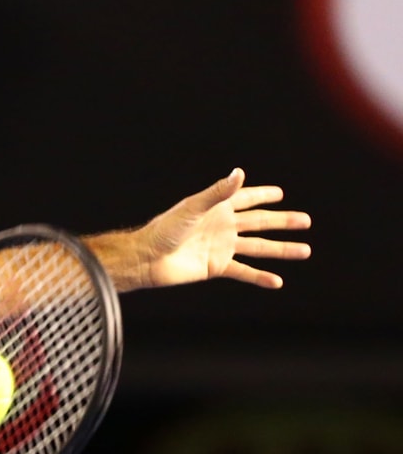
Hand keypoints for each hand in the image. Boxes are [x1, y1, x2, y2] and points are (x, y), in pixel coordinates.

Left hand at [135, 168, 311, 289]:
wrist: (148, 258)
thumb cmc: (165, 229)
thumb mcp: (193, 207)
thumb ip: (218, 192)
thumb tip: (240, 172)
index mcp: (217, 208)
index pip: (246, 198)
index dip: (263, 194)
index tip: (280, 193)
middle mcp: (223, 226)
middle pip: (260, 223)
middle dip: (283, 222)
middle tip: (306, 221)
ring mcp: (221, 247)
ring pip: (258, 247)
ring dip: (281, 249)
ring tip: (305, 251)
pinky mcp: (217, 266)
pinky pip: (243, 271)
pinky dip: (260, 277)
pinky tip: (277, 281)